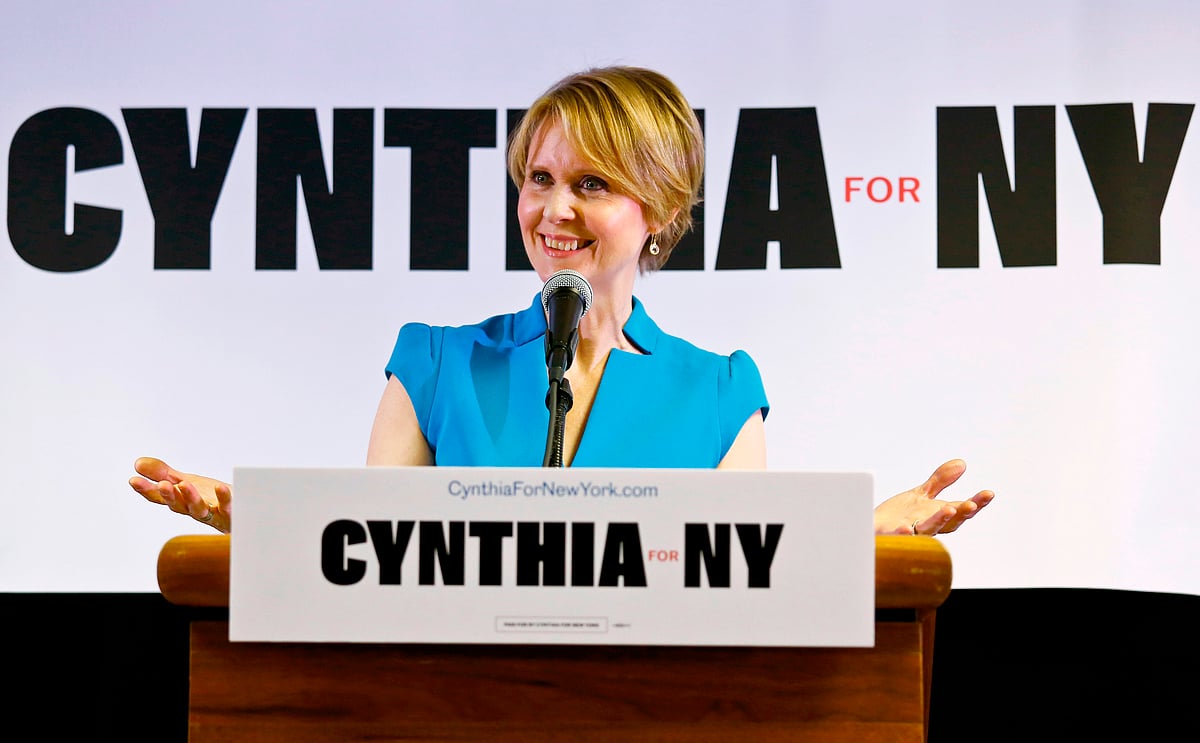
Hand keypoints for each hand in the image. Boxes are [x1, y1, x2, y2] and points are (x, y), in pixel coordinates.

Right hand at [129, 457, 231, 532]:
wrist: (246, 514)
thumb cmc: (213, 500)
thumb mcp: (187, 483)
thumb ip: (164, 474)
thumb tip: (138, 463)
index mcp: (182, 502)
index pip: (160, 497)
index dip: (146, 490)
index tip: (133, 480)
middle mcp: (194, 511)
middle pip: (178, 506)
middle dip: (169, 495)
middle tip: (162, 485)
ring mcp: (213, 514)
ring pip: (199, 510)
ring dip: (191, 498)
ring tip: (185, 485)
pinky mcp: (232, 514)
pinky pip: (228, 508)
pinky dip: (224, 499)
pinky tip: (220, 487)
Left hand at [873, 458, 993, 535]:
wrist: (871, 529)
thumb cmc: (898, 515)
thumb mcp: (922, 495)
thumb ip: (940, 481)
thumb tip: (962, 463)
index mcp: (937, 515)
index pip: (961, 509)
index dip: (976, 503)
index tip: (989, 493)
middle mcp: (928, 526)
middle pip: (949, 522)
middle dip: (961, 513)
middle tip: (971, 505)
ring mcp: (911, 533)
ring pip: (928, 530)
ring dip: (939, 521)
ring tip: (948, 509)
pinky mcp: (891, 537)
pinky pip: (898, 538)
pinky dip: (903, 534)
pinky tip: (906, 528)